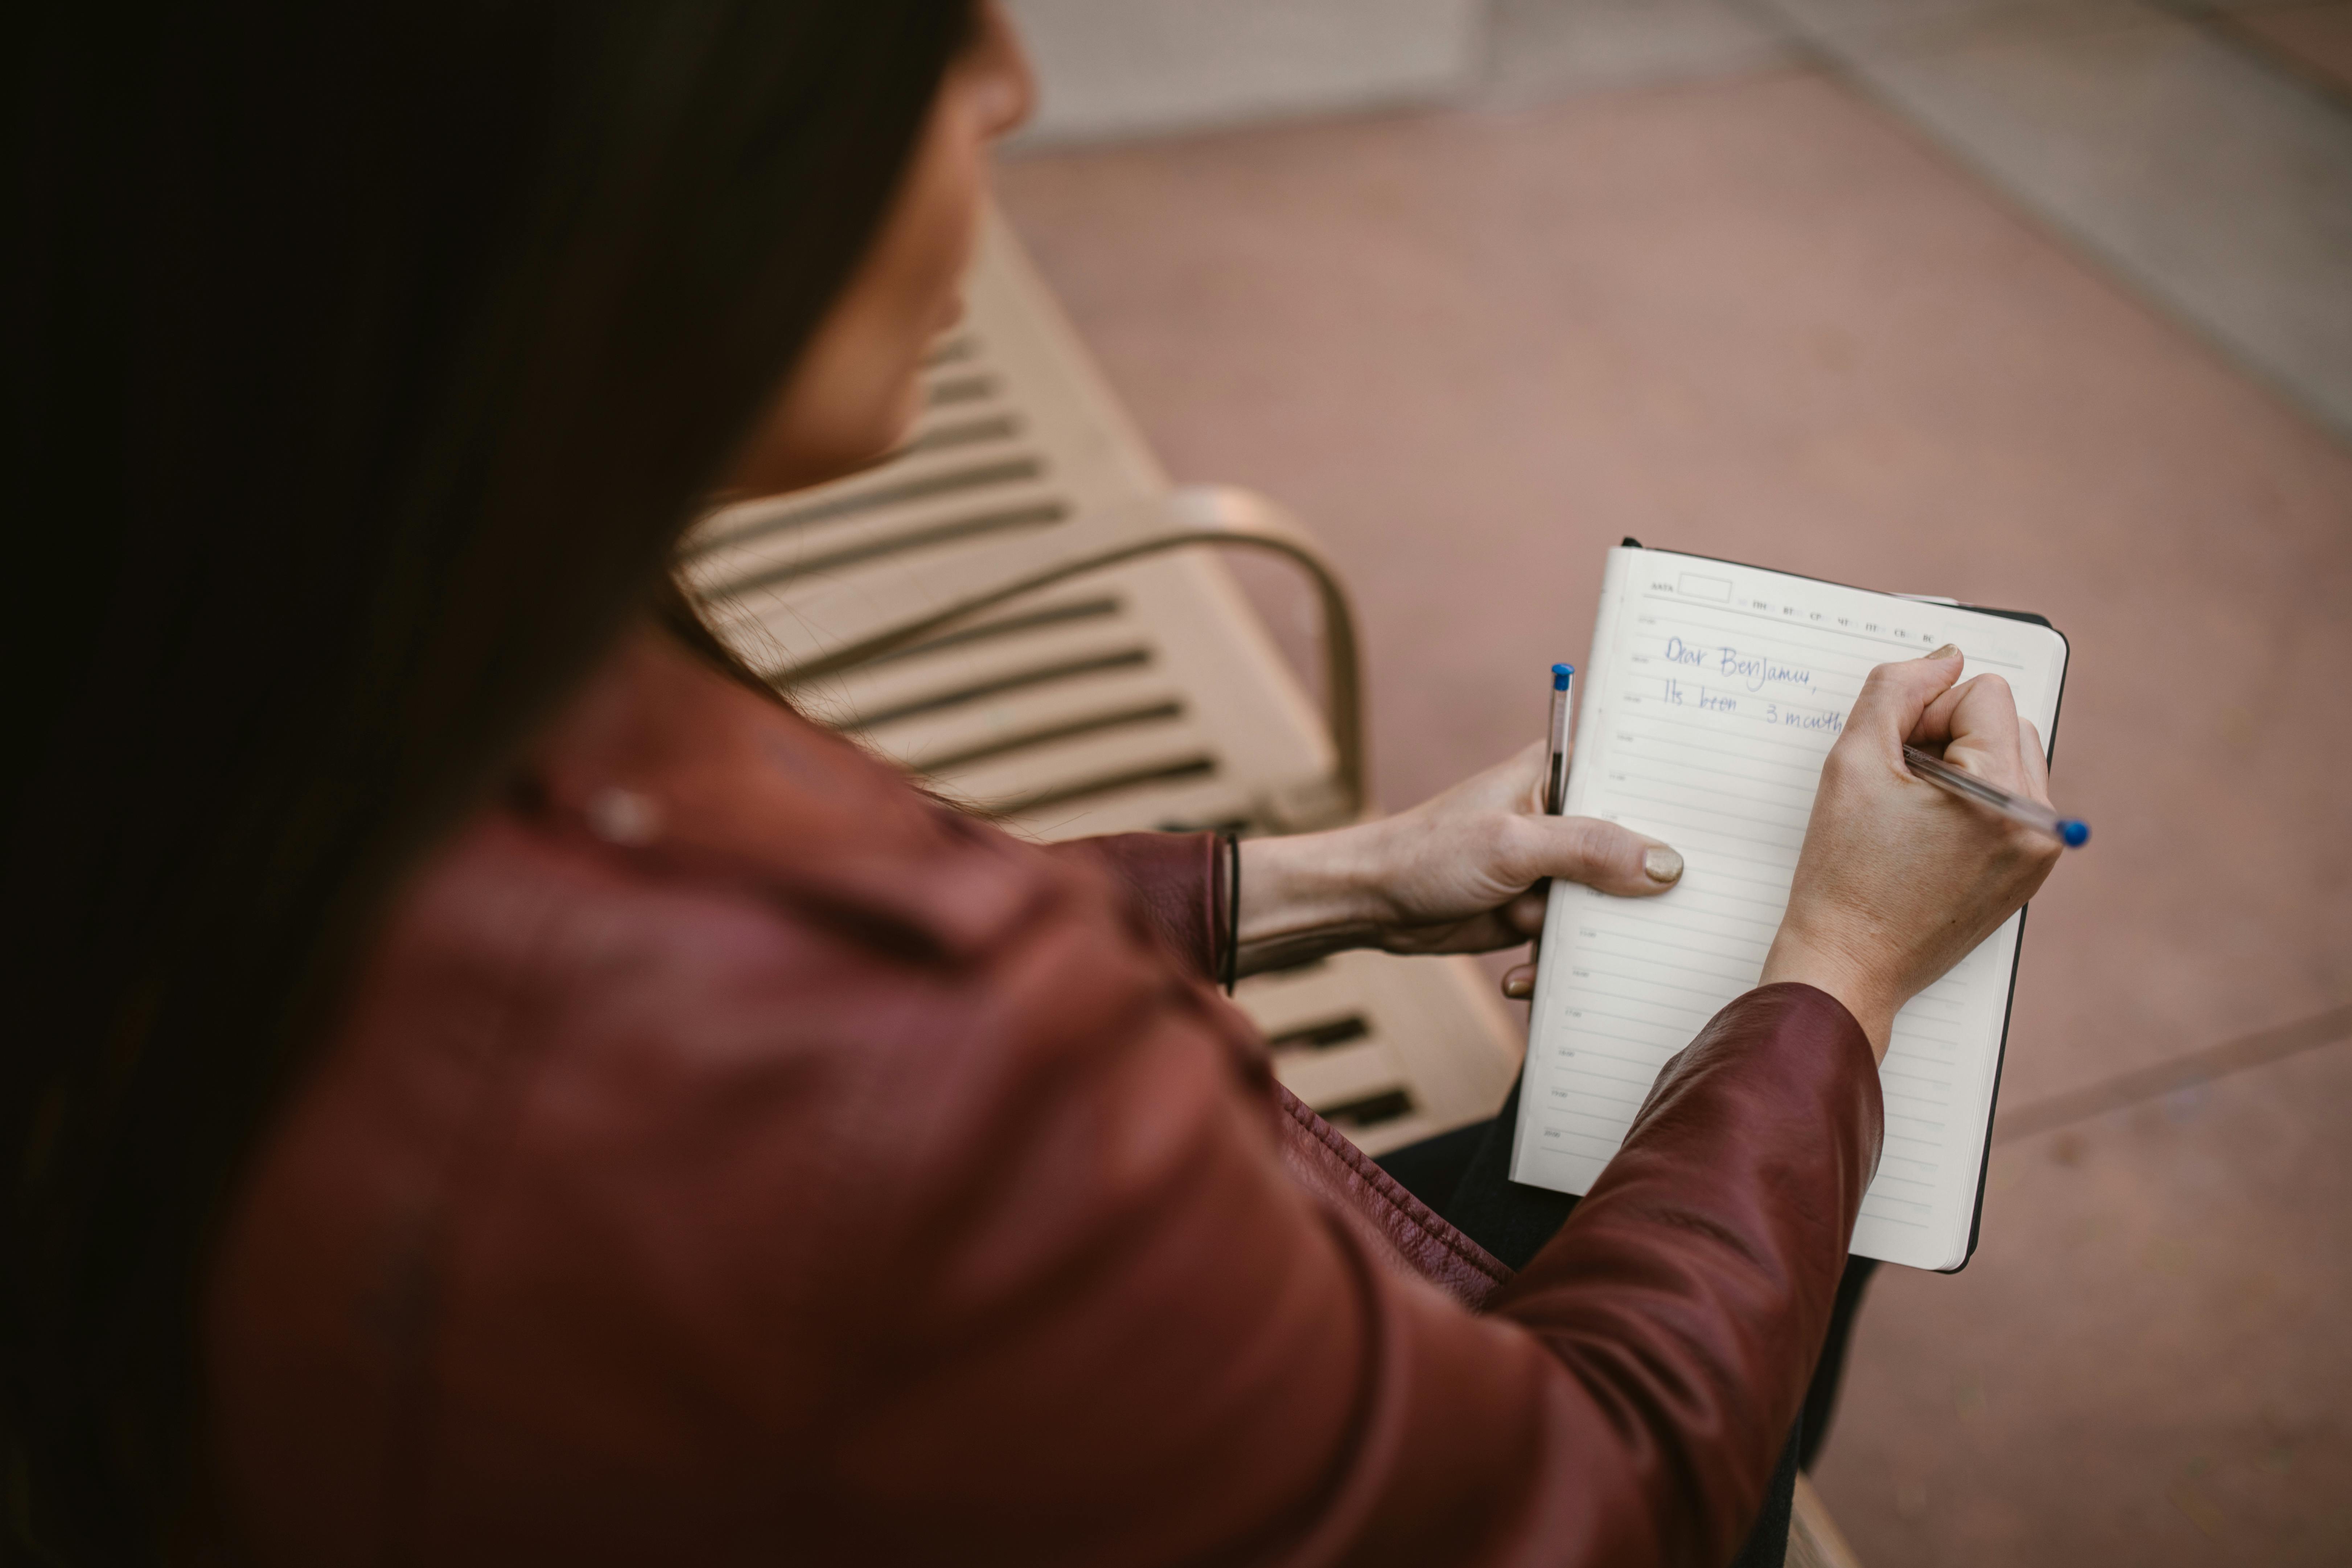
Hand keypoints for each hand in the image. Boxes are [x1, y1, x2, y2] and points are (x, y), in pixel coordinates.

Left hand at [1236, 742, 1683, 977]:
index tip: (1717, 839)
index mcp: (1560, 773)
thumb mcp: (1513, 846)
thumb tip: (1667, 864)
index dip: (1676, 808)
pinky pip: (1573, 936)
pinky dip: (1554, 959)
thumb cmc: (1427, 854)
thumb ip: (1590, 850)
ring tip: (1574, 952)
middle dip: (1642, 888)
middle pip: (1634, 849)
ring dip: (1594, 934)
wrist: (1371, 903)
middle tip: (1669, 918)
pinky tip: (1521, 972)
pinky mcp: (1537, 908)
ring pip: (1608, 902)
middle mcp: (1563, 815)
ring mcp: (1552, 866)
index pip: (1636, 779)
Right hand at [1760, 645, 2063, 1058]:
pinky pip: (2011, 800)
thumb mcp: (1852, 762)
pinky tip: (1928, 836)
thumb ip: (1894, 689)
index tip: (1894, 760)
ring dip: (1962, 766)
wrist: (1848, 964)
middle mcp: (2037, 822)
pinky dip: (1972, 802)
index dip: (1926, 713)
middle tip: (1901, 786)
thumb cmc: (1842, 875)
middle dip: (1949, 737)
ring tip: (1914, 814)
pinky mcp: (2029, 872)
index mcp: (2003, 795)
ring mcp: (2039, 851)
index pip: (1983, 694)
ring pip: (2010, 758)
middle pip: (2006, 722)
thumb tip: (1944, 659)